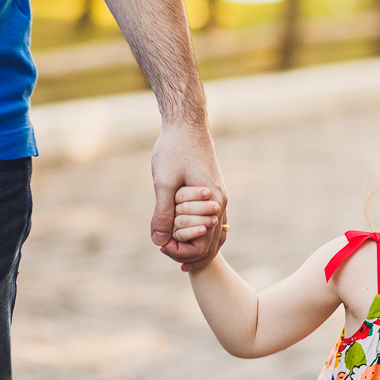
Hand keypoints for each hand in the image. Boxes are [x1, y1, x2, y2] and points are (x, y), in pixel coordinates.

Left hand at [150, 123, 227, 270]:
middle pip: (211, 243)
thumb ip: (163, 213)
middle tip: (164, 251)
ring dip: (196, 245)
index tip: (160, 246)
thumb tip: (159, 242)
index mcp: (212, 203)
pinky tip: (189, 236)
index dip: (180, 251)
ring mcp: (219, 198)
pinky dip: (202, 233)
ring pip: (215, 234)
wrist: (187, 125)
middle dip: (189, 253)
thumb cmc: (175, 150)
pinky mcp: (214, 192)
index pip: (202, 244)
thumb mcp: (164, 182)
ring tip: (177, 254)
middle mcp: (220, 203)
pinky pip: (214, 222)